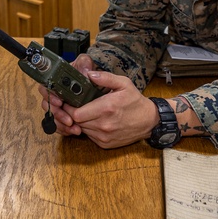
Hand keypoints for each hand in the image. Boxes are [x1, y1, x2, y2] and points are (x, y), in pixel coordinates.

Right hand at [36, 53, 96, 136]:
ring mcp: (59, 106)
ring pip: (52, 118)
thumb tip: (84, 72)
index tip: (59, 101)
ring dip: (61, 124)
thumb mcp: (87, 64)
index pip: (46, 87)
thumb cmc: (87, 72)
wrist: (96, 85)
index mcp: (56, 81)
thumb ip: (84, 63)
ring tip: (74, 127)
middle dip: (57, 113)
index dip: (50, 96)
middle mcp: (55, 94)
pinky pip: (58, 126)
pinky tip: (74, 131)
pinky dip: (65, 130)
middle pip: (47, 105)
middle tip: (68, 119)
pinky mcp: (64, 116)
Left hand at [36, 55, 158, 147]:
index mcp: (106, 108)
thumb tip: (89, 74)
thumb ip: (105, 77)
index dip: (69, 107)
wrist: (149, 121)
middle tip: (75, 105)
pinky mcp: (105, 144)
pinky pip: (89, 136)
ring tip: (85, 112)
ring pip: (81, 129)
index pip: (76, 113)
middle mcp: (104, 125)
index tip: (68, 101)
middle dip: (73, 113)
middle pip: (76, 122)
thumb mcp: (124, 83)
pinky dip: (88, 129)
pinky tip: (93, 121)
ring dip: (80, 122)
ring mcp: (104, 136)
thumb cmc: (135, 101)